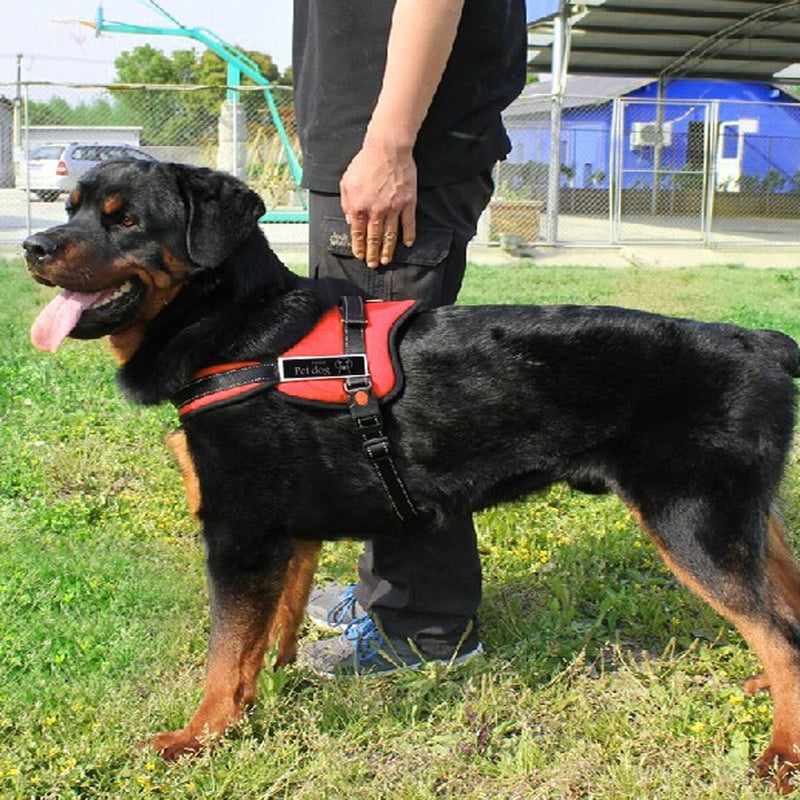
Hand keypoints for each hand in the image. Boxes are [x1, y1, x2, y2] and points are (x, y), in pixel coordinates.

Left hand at [340, 139, 416, 267]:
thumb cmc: (365, 163)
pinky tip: (407, 244)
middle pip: (373, 239)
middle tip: (373, 265)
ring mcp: (393, 208)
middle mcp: (375, 211)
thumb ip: (346, 203)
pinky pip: (409, 224)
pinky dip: (408, 235)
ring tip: (386, 260)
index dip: (359, 247)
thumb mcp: (346, 181)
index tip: (360, 256)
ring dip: (388, 250)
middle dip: (372, 254)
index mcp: (358, 207)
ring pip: (390, 235)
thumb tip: (349, 220)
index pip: (358, 233)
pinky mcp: (408, 203)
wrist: (387, 149)